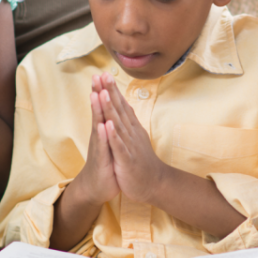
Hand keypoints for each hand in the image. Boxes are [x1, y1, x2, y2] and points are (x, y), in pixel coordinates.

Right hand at [73, 73, 119, 205]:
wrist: (97, 187)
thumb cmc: (105, 162)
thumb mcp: (109, 141)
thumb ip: (110, 125)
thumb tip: (111, 109)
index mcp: (104, 129)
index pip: (104, 106)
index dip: (104, 90)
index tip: (103, 72)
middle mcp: (99, 135)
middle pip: (98, 111)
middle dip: (98, 93)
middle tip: (96, 75)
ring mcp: (99, 147)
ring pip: (98, 125)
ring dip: (98, 110)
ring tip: (97, 94)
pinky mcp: (101, 160)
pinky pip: (102, 146)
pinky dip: (103, 136)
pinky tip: (102, 125)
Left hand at [98, 73, 168, 204]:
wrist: (154, 184)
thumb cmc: (142, 161)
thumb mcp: (136, 138)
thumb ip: (129, 122)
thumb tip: (125, 106)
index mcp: (131, 128)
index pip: (121, 105)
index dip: (112, 90)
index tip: (104, 74)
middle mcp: (131, 133)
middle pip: (119, 109)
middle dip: (110, 92)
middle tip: (102, 75)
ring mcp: (129, 145)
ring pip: (118, 124)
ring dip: (110, 108)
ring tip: (102, 93)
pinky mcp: (127, 160)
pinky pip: (119, 146)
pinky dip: (113, 136)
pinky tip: (107, 125)